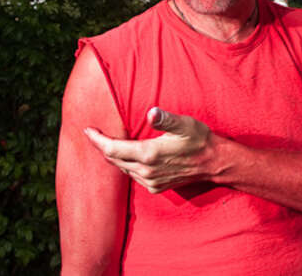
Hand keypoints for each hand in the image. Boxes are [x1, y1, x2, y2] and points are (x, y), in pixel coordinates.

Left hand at [85, 107, 214, 193]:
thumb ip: (165, 119)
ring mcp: (150, 181)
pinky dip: (127, 166)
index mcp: (148, 154)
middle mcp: (145, 170)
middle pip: (113, 160)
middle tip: (95, 135)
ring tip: (109, 145)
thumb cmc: (199, 140)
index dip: (97, 140)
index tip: (88, 130)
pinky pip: (133, 177)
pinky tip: (129, 159)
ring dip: (114, 157)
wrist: (214, 163)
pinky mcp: (156, 187)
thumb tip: (151, 113)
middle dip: (102, 147)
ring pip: (122, 169)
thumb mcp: (184, 125)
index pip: (112, 149)